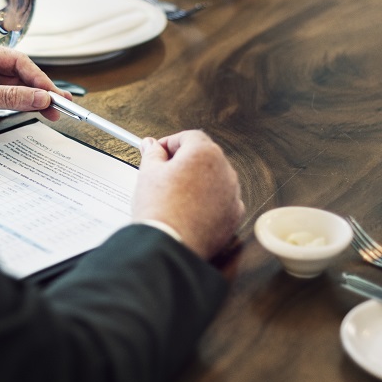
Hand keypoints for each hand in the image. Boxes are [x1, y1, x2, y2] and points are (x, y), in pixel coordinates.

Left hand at [0, 43, 69, 133]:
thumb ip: (8, 97)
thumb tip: (38, 97)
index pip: (17, 61)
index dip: (39, 78)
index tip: (54, 94)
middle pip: (19, 75)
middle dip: (40, 90)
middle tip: (60, 105)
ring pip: (15, 89)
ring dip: (32, 100)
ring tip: (51, 112)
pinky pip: (5, 101)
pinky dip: (20, 107)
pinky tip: (31, 111)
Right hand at [134, 131, 243, 259]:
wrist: (169, 245)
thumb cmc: (159, 210)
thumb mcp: (148, 173)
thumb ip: (152, 153)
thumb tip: (152, 145)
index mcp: (205, 154)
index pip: (189, 137)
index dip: (170, 143)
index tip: (157, 152)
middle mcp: (225, 171)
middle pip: (204, 156)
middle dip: (184, 161)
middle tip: (163, 172)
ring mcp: (232, 194)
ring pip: (214, 179)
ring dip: (197, 181)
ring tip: (174, 195)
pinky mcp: (233, 216)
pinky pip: (221, 201)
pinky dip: (208, 202)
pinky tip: (188, 210)